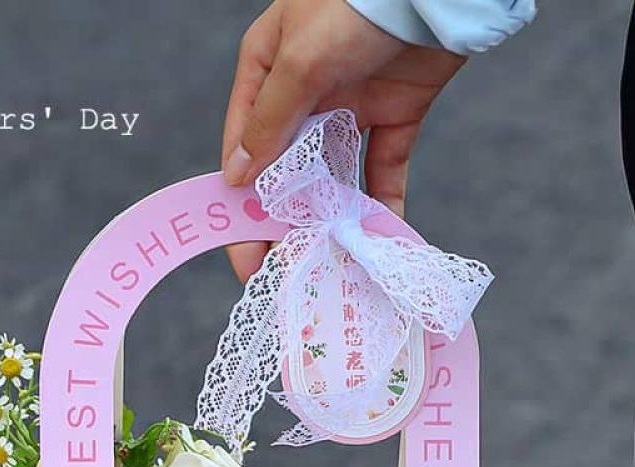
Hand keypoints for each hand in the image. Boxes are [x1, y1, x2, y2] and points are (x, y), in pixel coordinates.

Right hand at [222, 0, 464, 280]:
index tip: (244, 253)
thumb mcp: (300, 62)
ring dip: (329, 219)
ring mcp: (351, 105)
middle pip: (285, 169)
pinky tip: (375, 237)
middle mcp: (304, 92)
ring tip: (325, 265)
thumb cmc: (355, 2)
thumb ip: (270, 121)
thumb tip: (239, 177)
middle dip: (281, 222)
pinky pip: (384, 168)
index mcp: (267, 71)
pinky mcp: (395, 113)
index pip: (244, 147)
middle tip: (280, 272)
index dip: (241, 202)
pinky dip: (382, 202)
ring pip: (332, 176)